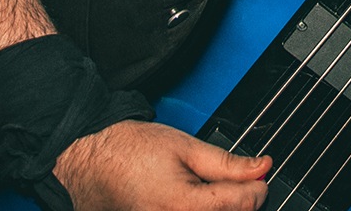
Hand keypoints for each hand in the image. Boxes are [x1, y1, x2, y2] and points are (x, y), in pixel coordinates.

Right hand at [54, 120, 269, 210]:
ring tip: (207, 190)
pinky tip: (191, 201)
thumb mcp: (186, 146)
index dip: (258, 184)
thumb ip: (228, 163)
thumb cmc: (128, 151)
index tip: (259, 172)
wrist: (89, 161)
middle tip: (238, 181)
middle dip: (239, 201)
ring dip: (219, 208)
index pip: (244, 204)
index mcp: (186, 206)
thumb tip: (261, 168)